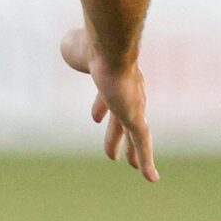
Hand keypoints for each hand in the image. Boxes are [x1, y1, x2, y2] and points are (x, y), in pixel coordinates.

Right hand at [60, 29, 157, 182]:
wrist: (110, 47)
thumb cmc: (90, 42)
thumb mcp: (74, 47)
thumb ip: (73, 49)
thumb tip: (69, 48)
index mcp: (111, 77)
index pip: (107, 97)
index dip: (101, 107)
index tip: (95, 118)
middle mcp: (128, 91)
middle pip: (124, 117)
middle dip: (120, 133)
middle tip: (117, 148)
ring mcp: (134, 105)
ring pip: (135, 133)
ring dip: (133, 150)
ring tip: (132, 166)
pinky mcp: (137, 118)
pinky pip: (143, 144)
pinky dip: (147, 161)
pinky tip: (150, 178)